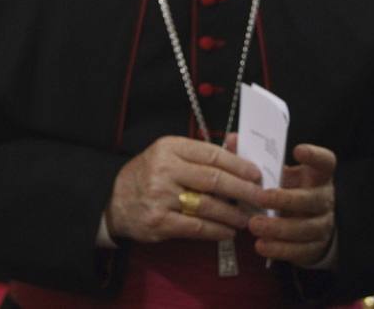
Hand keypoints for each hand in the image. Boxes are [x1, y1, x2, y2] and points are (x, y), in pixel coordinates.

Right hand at [105, 136, 263, 243]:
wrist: (113, 201)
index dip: (238, 164)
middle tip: (260, 197)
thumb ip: (203, 151)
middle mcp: (164, 169)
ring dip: (233, 214)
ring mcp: (160, 197)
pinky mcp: (159, 222)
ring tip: (247, 217)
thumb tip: (238, 143)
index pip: (211, 154)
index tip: (256, 173)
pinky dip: (216, 230)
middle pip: (213, 179)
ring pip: (208, 205)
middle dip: (243, 190)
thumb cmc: (149, 175)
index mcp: (169, 148)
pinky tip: (229, 231)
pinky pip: (195, 227)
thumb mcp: (170, 154)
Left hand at [248, 143, 336, 266]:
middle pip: (312, 199)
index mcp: (317, 176)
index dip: (315, 156)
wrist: (308, 226)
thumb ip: (256, 159)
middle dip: (286, 199)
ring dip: (278, 227)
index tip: (297, 150)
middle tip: (261, 198)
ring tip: (254, 225)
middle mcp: (323, 199)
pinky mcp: (314, 247)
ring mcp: (322, 224)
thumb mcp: (278, 175)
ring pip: (304, 227)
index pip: (325, 162)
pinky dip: (279, 249)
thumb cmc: (288, 191)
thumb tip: (233, 140)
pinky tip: (261, 244)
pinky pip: (299, 250)